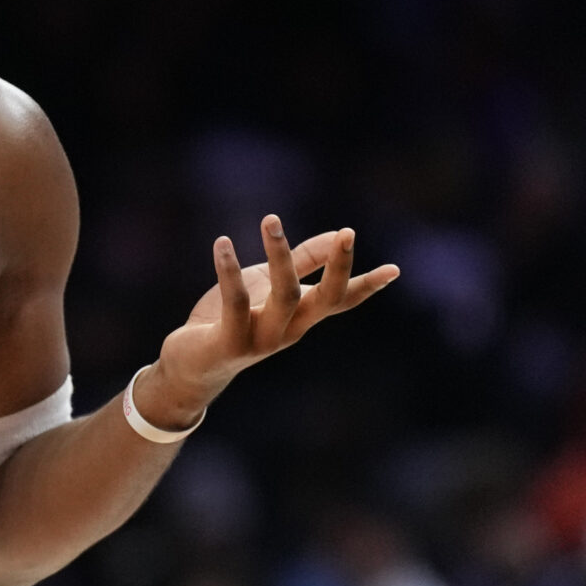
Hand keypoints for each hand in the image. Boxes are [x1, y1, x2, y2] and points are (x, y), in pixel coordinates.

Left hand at [143, 218, 398, 425]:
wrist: (190, 367)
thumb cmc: (230, 320)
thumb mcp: (266, 285)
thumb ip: (301, 262)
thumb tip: (335, 235)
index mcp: (301, 316)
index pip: (341, 300)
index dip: (367, 285)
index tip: (395, 269)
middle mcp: (289, 330)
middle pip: (324, 299)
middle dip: (338, 267)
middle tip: (348, 232)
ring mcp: (262, 340)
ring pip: (284, 296)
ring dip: (279, 255)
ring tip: (271, 219)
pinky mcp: (230, 343)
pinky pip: (236, 304)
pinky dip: (229, 271)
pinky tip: (222, 243)